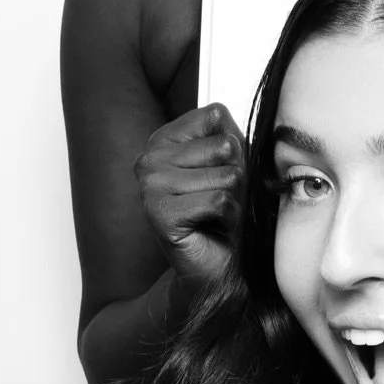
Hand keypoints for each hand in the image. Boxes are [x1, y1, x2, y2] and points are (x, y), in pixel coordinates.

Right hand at [135, 104, 248, 286]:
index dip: (232, 147)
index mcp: (163, 139)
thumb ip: (229, 134)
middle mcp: (149, 159)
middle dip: (234, 177)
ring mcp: (150, 186)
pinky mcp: (161, 214)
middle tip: (220, 200)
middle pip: (223, 146)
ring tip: (217, 215)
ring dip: (232, 200)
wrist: (217, 268)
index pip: (215, 115)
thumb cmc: (223, 215)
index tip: (219, 173)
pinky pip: (218, 201)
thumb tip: (225, 125)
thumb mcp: (231, 163)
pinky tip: (214, 227)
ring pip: (224, 176)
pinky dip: (228, 217)